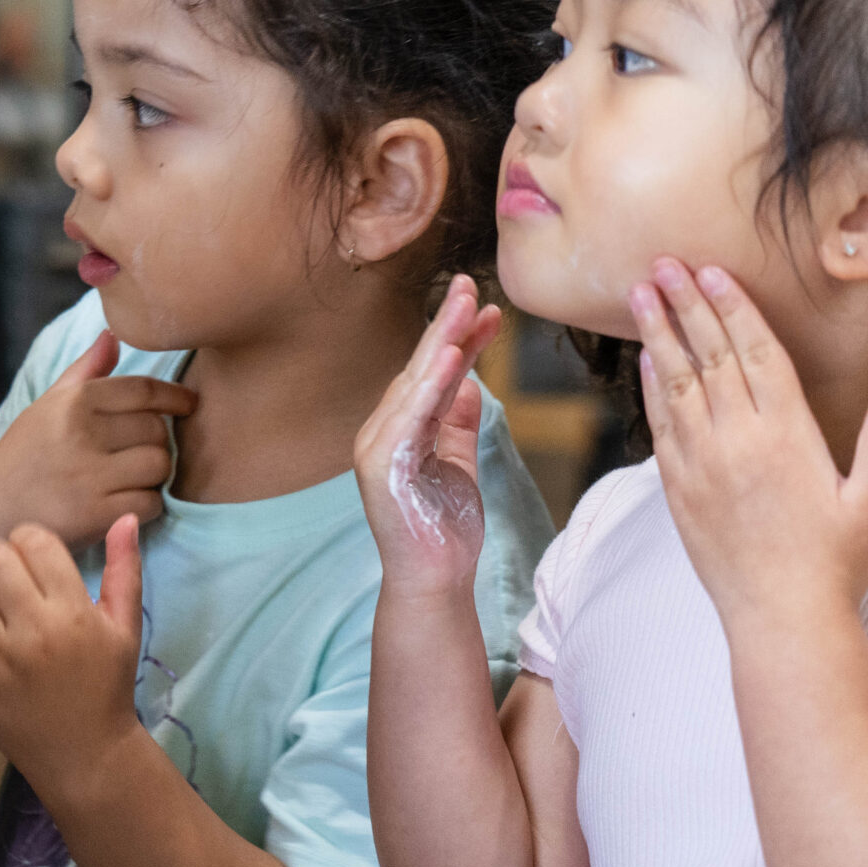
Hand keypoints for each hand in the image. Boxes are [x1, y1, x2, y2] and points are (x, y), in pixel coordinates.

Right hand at [0, 331, 195, 552]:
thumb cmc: (23, 457)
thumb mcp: (46, 407)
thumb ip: (84, 372)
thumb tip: (114, 334)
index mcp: (72, 402)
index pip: (143, 391)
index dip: (174, 396)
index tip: (188, 403)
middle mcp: (81, 433)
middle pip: (157, 430)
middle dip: (157, 442)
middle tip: (137, 454)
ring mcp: (89, 476)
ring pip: (160, 466)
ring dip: (154, 475)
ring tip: (131, 478)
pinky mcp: (96, 515)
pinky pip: (151, 503)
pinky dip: (146, 506)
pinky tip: (124, 504)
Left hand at [0, 517, 145, 804]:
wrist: (85, 755)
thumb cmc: (107, 686)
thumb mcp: (126, 628)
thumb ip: (125, 570)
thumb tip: (125, 517)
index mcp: (74, 613)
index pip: (35, 542)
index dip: (30, 539)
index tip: (34, 557)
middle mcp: (32, 632)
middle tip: (5, 572)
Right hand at [354, 275, 500, 595]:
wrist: (434, 582)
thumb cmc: (445, 530)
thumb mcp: (460, 465)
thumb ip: (459, 424)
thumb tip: (472, 382)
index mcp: (401, 430)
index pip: (434, 374)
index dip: (460, 339)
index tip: (489, 308)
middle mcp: (383, 431)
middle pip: (420, 368)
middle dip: (448, 325)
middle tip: (473, 284)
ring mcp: (378, 448)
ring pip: (414, 383)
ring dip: (440, 341)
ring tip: (466, 305)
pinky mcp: (383, 466)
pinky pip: (410, 417)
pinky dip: (430, 385)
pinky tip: (451, 357)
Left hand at [628, 257, 867, 627]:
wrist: (781, 620)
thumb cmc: (836, 564)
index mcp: (788, 434)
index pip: (755, 353)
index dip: (733, 308)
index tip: (712, 272)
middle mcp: (739, 440)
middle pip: (710, 355)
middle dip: (687, 304)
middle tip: (664, 262)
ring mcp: (702, 463)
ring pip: (676, 383)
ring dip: (659, 334)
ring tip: (641, 292)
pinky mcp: (678, 489)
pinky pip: (660, 426)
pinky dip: (650, 388)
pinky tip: (646, 359)